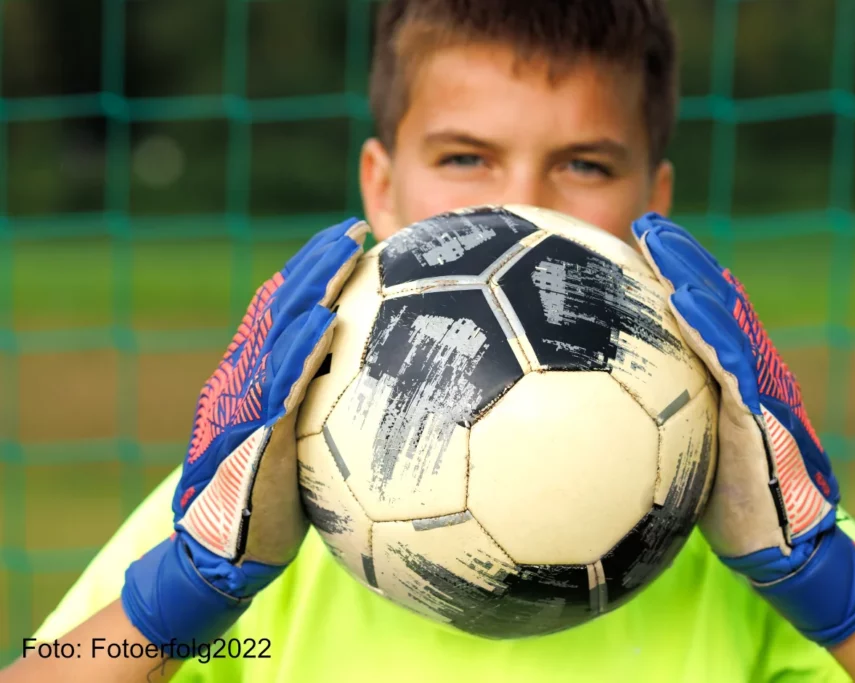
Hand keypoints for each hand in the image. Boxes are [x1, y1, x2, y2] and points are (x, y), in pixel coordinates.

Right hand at [121, 218, 368, 651]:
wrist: (223, 556)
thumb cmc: (270, 502)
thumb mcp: (300, 446)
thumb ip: (320, 408)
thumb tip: (369, 385)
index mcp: (254, 380)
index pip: (282, 314)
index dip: (311, 273)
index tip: (347, 240)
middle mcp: (243, 382)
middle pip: (279, 310)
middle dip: (315, 264)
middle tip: (352, 228)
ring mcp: (244, 407)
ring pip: (278, 336)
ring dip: (312, 291)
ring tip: (343, 253)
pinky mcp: (251, 439)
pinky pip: (279, 389)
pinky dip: (302, 353)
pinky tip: (327, 322)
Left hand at [632, 213, 854, 647]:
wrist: (781, 545)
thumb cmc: (726, 501)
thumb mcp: (685, 449)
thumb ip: (658, 417)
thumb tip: (594, 408)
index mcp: (728, 377)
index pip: (703, 314)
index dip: (677, 272)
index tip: (642, 239)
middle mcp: (747, 372)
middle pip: (716, 302)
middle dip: (683, 258)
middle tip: (648, 220)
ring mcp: (758, 390)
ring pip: (726, 320)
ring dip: (692, 275)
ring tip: (660, 238)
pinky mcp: (761, 416)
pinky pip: (734, 364)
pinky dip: (709, 328)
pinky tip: (679, 300)